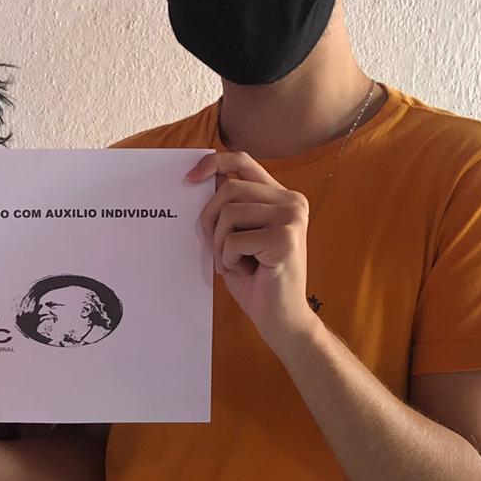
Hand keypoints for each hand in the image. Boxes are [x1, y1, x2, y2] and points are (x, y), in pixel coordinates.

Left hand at [189, 151, 318, 352]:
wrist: (281, 318)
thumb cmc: (256, 279)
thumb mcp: (237, 235)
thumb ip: (228, 207)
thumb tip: (201, 180)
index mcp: (281, 196)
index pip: (242, 161)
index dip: (213, 163)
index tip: (189, 179)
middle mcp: (291, 201)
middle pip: (229, 189)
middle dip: (210, 219)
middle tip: (217, 248)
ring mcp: (292, 218)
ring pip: (229, 214)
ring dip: (221, 244)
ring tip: (236, 262)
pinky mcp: (286, 238)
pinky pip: (234, 240)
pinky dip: (229, 259)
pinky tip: (247, 271)